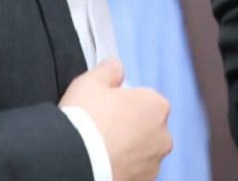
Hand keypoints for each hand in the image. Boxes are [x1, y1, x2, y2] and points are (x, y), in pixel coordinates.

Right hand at [60, 59, 171, 180]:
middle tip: (100, 132)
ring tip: (99, 152)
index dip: (122, 104)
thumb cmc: (84, 120)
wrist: (74, 163)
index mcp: (157, 106)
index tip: (104, 110)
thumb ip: (108, 70)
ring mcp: (154, 164)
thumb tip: (115, 66)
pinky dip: (122, 170)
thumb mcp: (90, 82)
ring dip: (126, 152)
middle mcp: (163, 137)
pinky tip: (103, 167)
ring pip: (141, 154)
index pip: (143, 100)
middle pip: (145, 128)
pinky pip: (133, 173)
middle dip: (127, 129)